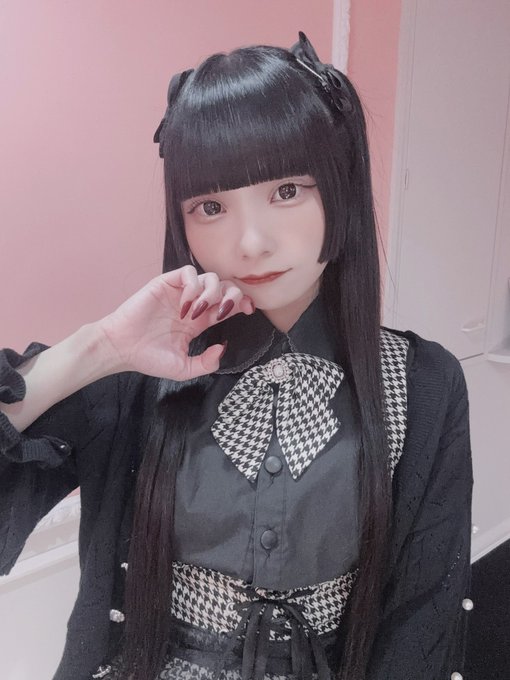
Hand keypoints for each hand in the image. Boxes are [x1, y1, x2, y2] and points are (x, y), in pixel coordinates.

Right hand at [97, 265, 254, 379]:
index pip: (227, 305)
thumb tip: (223, 348)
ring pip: (209, 278)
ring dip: (211, 294)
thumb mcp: (183, 369)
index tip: (248, 311)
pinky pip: (188, 273)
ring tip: (199, 313)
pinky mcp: (165, 284)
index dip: (241, 303)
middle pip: (224, 287)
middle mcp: (192, 304)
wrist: (121, 348)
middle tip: (227, 310)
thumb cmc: (148, 358)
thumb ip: (205, 363)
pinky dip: (194, 287)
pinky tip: (186, 305)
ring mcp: (179, 293)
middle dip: (233, 295)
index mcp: (199, 321)